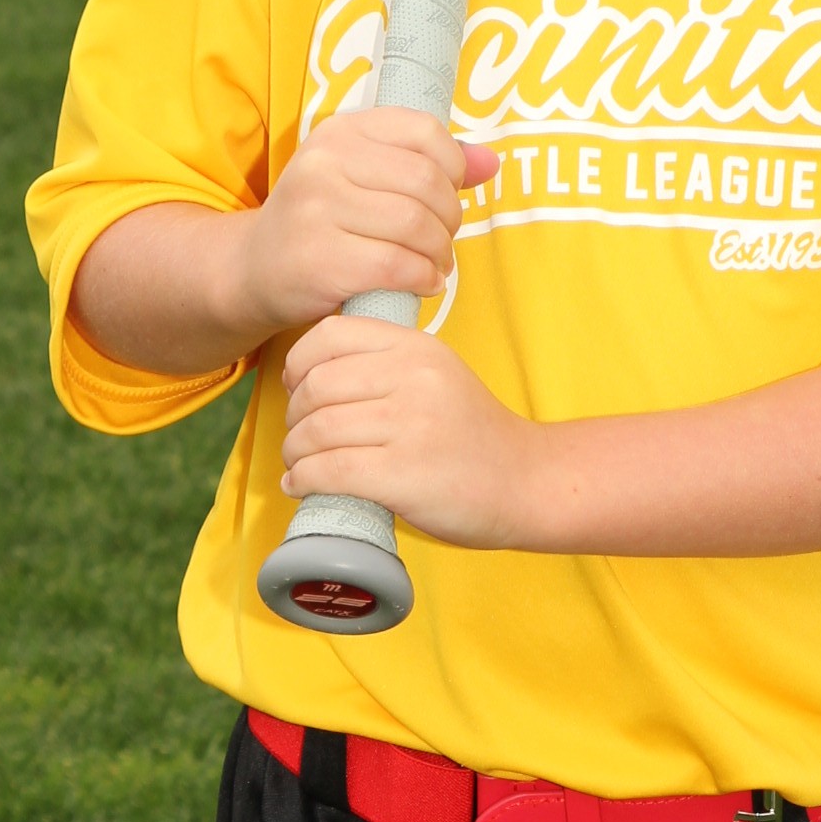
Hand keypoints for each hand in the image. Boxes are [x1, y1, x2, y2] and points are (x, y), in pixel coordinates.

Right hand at [244, 110, 498, 338]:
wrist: (254, 269)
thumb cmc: (322, 221)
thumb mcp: (364, 178)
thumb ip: (428, 165)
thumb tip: (491, 162)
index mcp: (341, 131)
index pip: (425, 131)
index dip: (453, 167)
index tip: (447, 194)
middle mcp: (325, 161)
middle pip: (427, 182)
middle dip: (451, 218)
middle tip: (444, 240)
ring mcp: (317, 209)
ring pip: (416, 224)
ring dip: (441, 252)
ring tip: (435, 264)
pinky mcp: (319, 258)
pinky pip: (397, 265)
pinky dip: (423, 278)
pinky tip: (423, 283)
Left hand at [280, 315, 545, 549]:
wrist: (527, 481)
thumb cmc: (474, 434)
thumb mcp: (438, 375)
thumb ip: (388, 364)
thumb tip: (312, 377)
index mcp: (417, 347)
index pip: (331, 336)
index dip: (299, 363)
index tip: (296, 388)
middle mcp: (413, 378)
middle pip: (317, 386)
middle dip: (294, 415)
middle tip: (299, 435)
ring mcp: (409, 427)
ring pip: (317, 430)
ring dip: (295, 452)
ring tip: (299, 464)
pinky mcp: (404, 476)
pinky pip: (330, 471)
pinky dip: (304, 480)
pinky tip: (302, 485)